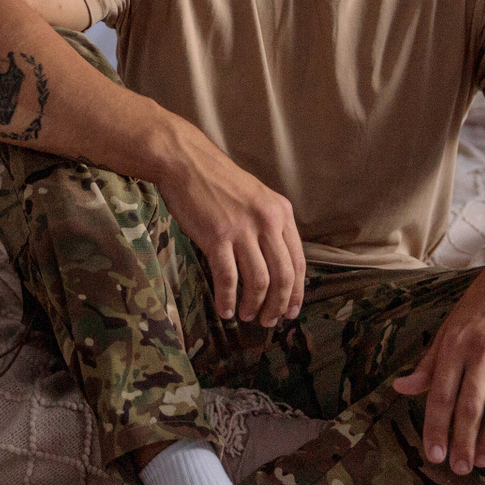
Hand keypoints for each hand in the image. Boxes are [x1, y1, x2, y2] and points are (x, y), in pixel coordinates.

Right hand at [156, 140, 306, 327]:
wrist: (186, 162)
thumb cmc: (218, 182)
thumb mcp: (257, 198)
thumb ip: (269, 226)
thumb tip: (275, 264)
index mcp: (281, 213)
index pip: (298, 261)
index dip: (296, 292)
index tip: (292, 311)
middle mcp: (267, 222)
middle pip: (283, 276)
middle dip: (278, 305)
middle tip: (269, 321)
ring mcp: (242, 229)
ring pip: (259, 281)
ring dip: (254, 305)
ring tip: (247, 316)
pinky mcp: (217, 237)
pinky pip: (228, 278)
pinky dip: (228, 299)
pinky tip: (225, 310)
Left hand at [392, 257, 484, 473]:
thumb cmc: (481, 304)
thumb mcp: (449, 327)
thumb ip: (429, 362)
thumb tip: (402, 388)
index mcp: (455, 345)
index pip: (441, 395)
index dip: (436, 428)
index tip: (433, 455)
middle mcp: (482, 351)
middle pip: (470, 407)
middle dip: (462, 442)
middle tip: (459, 468)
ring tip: (484, 462)